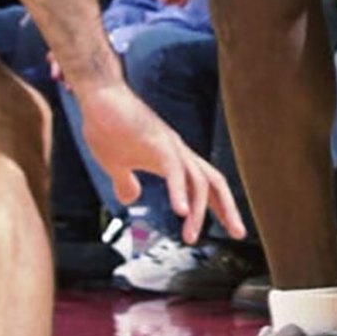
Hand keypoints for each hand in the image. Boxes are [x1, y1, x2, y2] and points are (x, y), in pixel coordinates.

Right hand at [78, 81, 244, 243]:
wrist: (98, 99)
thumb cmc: (107, 126)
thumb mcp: (116, 165)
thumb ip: (126, 182)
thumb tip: (130, 198)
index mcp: (173, 159)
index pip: (205, 184)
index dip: (219, 205)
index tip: (230, 226)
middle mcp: (179, 152)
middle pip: (214, 182)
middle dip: (227, 208)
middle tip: (238, 233)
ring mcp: (171, 147)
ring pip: (198, 181)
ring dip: (197, 211)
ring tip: (191, 237)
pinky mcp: (158, 143)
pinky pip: (175, 170)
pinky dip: (180, 191)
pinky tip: (180, 211)